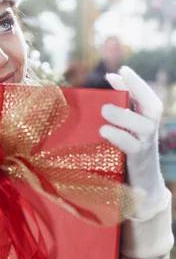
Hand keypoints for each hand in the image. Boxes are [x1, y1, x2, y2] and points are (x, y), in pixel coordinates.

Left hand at [99, 66, 165, 218]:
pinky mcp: (138, 161)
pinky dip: (119, 136)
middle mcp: (150, 131)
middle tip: (115, 80)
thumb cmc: (126, 155)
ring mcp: (146, 146)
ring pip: (145, 126)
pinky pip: (132, 146)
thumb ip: (116, 112)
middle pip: (153, 108)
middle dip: (138, 90)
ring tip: (104, 110)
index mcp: (146, 122)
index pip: (146, 97)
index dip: (136, 83)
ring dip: (125, 115)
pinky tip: (105, 131)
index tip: (121, 70)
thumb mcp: (122, 131)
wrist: (140, 189)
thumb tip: (107, 86)